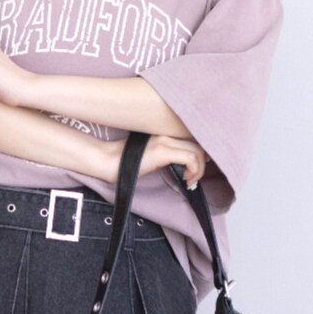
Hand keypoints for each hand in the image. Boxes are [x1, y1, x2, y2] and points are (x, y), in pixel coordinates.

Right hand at [93, 134, 210, 188]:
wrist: (109, 162)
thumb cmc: (127, 162)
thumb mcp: (153, 155)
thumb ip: (169, 155)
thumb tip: (186, 166)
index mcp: (165, 132)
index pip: (192, 137)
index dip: (201, 152)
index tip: (197, 168)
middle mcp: (167, 133)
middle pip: (198, 143)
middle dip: (203, 162)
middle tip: (195, 178)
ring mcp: (165, 141)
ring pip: (197, 151)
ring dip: (199, 169)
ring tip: (190, 181)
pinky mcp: (163, 151)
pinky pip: (190, 159)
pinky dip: (194, 171)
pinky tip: (186, 180)